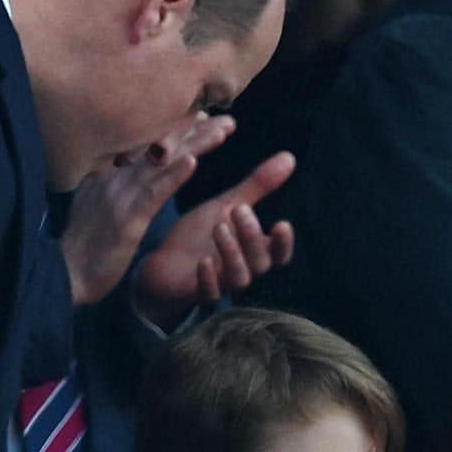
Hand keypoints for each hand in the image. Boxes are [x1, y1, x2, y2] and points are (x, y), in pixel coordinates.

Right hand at [59, 113, 235, 304]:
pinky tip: (194, 161)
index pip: (146, 143)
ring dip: (194, 144)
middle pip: (159, 144)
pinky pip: (154, 192)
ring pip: (162, 162)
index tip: (202, 115)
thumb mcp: (94, 205)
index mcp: (108, 172)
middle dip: (193, 130)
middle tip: (226, 119)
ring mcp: (119, 195)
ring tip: (222, 130)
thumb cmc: (84, 245)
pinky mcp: (126, 219)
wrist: (66, 275)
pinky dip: (174, 175)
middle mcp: (114, 175)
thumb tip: (120, 169)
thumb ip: (109, 184)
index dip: (175, 128)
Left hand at [135, 150, 295, 329]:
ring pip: (238, 277)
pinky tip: (203, 261)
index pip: (279, 253)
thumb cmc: (198, 236)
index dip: (283, 243)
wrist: (162, 264)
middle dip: (251, 236)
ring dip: (232, 253)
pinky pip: (210, 293)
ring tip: (219, 228)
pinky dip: (209, 279)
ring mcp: (222, 284)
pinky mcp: (199, 294)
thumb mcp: (227, 206)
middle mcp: (243, 269)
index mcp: (253, 251)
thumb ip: (257, 186)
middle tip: (239, 210)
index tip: (282, 224)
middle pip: (260, 261)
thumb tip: (289, 157)